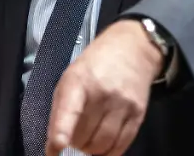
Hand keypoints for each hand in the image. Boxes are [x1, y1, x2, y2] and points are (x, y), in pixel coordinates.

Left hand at [46, 19, 163, 155]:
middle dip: (76, 142)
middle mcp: (103, 93)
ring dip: (92, 150)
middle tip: (74, 135)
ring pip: (103, 144)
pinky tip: (104, 148)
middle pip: (85, 135)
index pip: (70, 110)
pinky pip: (122, 145)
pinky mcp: (139, 114)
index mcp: (79, 81)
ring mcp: (123, 104)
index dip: (62, 131)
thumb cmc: (95, 64)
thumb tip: (55, 145)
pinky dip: (109, 153)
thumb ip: (61, 109)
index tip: (57, 146)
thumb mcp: (71, 77)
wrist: (133, 48)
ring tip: (88, 141)